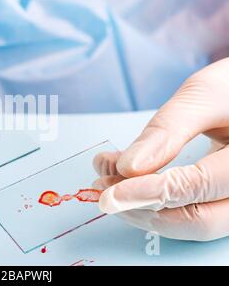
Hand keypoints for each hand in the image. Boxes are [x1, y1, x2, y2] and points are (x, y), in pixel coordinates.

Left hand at [94, 58, 228, 240]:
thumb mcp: (204, 96)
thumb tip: (129, 166)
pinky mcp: (224, 200)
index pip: (197, 187)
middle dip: (141, 207)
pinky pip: (192, 214)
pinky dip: (156, 204)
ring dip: (144, 209)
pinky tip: (129, 185)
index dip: (147, 192)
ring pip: (193, 224)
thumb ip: (168, 129)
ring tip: (109, 181)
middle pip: (197, 220)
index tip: (110, 193)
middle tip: (102, 187)